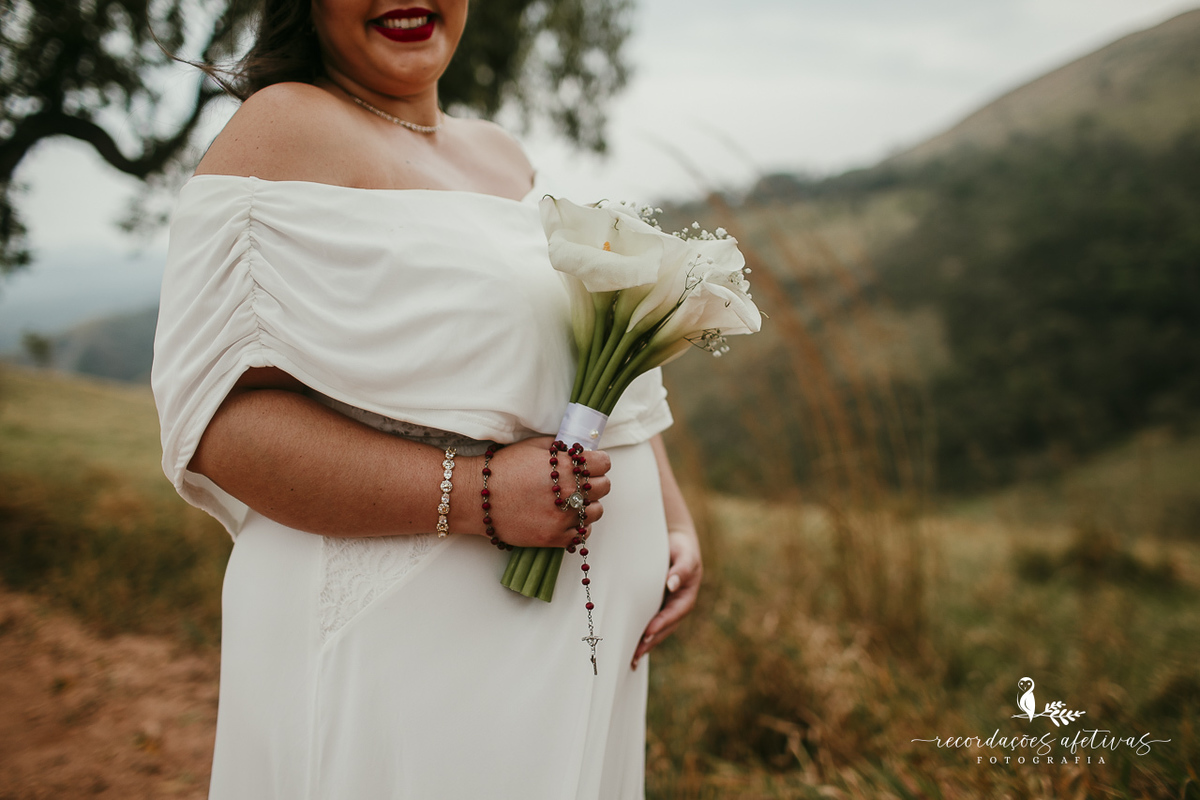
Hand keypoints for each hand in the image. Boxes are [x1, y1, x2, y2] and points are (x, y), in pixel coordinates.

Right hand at [482, 437, 611, 548]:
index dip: (597, 462)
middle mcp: (568, 492)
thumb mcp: (533, 446)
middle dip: (594, 482)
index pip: (604, 463)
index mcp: (566, 466)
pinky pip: (582, 535)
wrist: (476, 496)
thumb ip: (560, 448)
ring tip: (571, 502)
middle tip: (580, 482)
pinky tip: (566, 519)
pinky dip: (578, 527)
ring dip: (588, 505)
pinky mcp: (553, 537)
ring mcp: (562, 517)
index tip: (590, 465)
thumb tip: (579, 451)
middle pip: (604, 486)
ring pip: (596, 511)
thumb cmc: (503, 467)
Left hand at [631, 528, 701, 668]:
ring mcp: (666, 607)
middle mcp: (677, 606)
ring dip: (645, 643)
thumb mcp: (686, 555)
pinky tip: (628, 644)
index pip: (674, 613)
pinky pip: (648, 621)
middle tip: (635, 655)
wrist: (676, 542)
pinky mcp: (656, 606)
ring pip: (656, 629)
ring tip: (631, 658)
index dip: (661, 624)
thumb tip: (672, 584)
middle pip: (665, 628)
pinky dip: (640, 633)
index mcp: (686, 596)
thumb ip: (681, 569)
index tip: (647, 633)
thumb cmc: (682, 548)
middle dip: (651, 641)